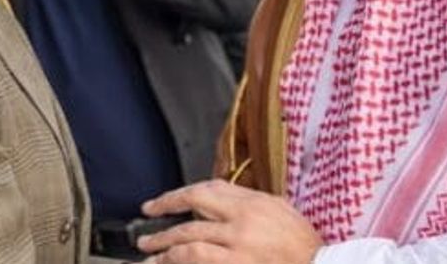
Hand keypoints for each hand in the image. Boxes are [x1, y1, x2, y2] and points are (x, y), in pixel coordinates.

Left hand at [139, 180, 322, 263]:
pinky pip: (199, 263)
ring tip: (148, 256)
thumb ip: (247, 202)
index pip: (205, 190)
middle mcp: (242, 222)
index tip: (158, 204)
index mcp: (253, 202)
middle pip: (191, 214)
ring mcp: (239, 248)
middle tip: (143, 234)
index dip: (175, 196)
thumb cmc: (302, 242)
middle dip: (162, 221)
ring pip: (188, 243)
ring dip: (163, 249)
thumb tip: (216, 202)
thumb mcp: (278, 209)